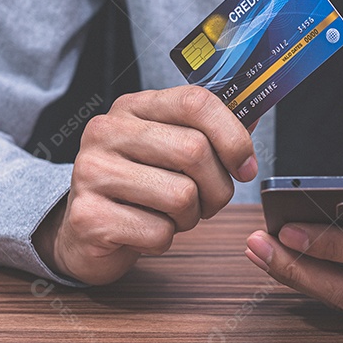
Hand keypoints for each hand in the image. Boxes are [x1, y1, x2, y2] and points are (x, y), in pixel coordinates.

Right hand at [34, 86, 256, 284]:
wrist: (87, 232)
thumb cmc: (141, 189)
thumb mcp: (172, 149)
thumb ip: (211, 130)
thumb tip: (255, 111)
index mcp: (133, 107)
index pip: (195, 101)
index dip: (233, 136)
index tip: (245, 167)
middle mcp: (106, 131)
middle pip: (194, 151)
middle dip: (216, 188)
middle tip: (206, 202)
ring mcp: (91, 172)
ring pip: (181, 196)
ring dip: (190, 217)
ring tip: (170, 216)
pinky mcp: (88, 216)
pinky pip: (158, 233)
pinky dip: (163, 241)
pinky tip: (143, 232)